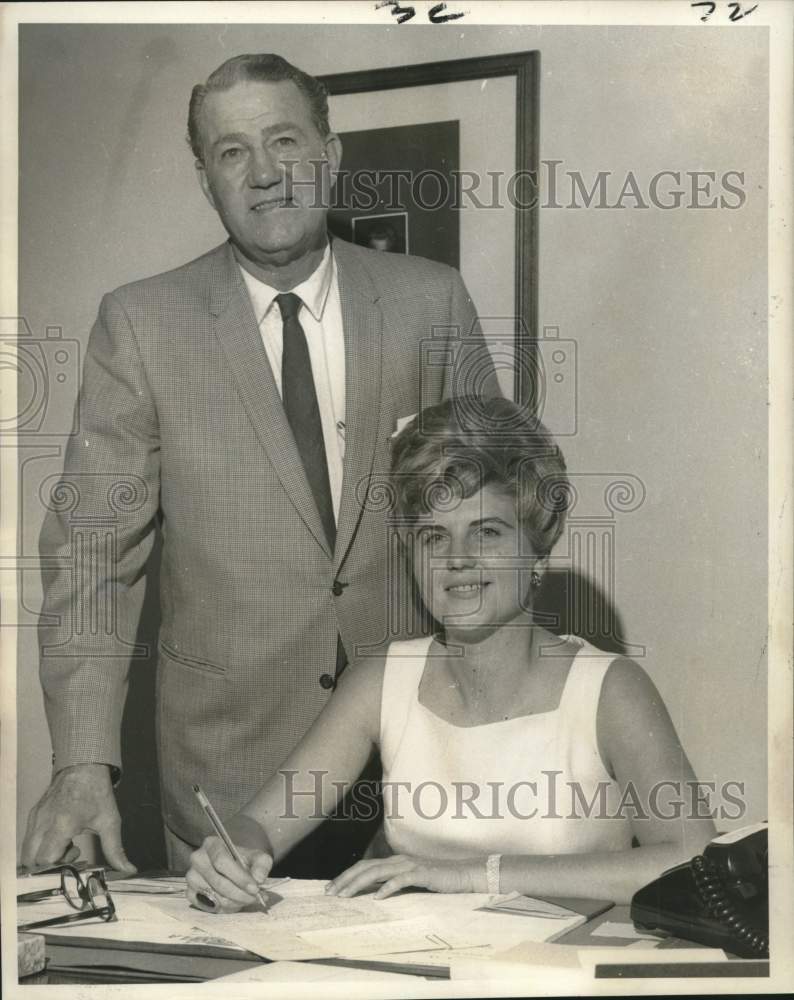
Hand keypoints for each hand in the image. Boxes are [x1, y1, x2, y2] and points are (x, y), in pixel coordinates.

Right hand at [21, 763, 135, 873]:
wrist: (85, 766)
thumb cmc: (96, 791)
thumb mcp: (110, 822)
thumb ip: (115, 850)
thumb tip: (127, 869)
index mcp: (63, 824)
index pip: (46, 860)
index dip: (59, 866)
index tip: (76, 858)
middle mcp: (44, 822)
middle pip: (32, 860)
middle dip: (49, 865)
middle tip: (70, 854)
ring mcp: (36, 818)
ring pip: (28, 851)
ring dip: (44, 856)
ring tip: (66, 845)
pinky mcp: (33, 815)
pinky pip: (29, 839)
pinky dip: (41, 845)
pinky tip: (60, 837)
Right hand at [186, 836, 272, 912]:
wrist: (233, 867)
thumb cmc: (244, 860)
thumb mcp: (257, 857)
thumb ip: (262, 864)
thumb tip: (259, 879)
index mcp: (212, 844)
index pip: (221, 861)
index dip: (239, 877)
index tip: (255, 888)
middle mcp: (197, 859)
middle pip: (218, 882)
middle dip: (240, 893)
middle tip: (255, 898)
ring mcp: (191, 877)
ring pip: (215, 896)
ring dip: (235, 901)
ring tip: (247, 899)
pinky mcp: (190, 893)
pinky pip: (208, 905)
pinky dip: (224, 908)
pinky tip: (234, 902)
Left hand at [325, 854, 478, 898]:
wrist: (463, 874)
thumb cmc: (437, 880)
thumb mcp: (411, 881)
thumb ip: (393, 883)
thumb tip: (372, 893)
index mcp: (394, 861)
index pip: (364, 866)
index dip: (346, 876)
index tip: (330, 888)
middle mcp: (398, 860)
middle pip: (365, 867)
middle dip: (345, 880)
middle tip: (329, 893)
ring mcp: (409, 865)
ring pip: (377, 872)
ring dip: (358, 884)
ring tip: (345, 896)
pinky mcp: (422, 873)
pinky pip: (401, 880)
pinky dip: (387, 888)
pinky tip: (377, 898)